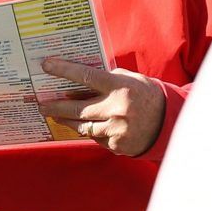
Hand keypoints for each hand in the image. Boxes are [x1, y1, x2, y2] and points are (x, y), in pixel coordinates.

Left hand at [38, 58, 164, 156]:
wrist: (171, 123)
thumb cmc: (147, 95)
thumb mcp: (130, 79)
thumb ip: (107, 79)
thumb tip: (79, 80)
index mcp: (119, 87)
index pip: (85, 76)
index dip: (63, 70)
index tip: (46, 65)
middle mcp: (115, 109)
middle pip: (76, 108)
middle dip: (55, 106)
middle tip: (41, 104)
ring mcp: (116, 129)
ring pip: (82, 126)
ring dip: (67, 121)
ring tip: (55, 116)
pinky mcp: (117, 145)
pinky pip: (95, 138)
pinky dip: (89, 131)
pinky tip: (83, 126)